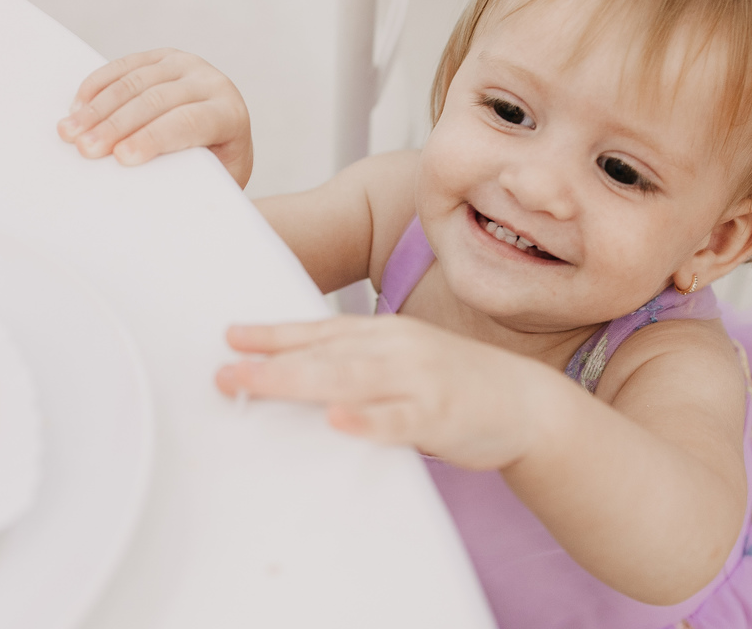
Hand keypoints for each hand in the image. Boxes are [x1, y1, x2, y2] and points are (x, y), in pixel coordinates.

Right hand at [57, 49, 253, 187]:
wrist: (225, 137)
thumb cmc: (217, 167)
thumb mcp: (214, 178)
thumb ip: (189, 177)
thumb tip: (147, 191)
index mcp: (230, 114)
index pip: (189, 122)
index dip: (153, 138)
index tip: (121, 157)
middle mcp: (211, 82)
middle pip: (157, 101)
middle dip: (116, 125)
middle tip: (85, 149)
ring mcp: (186, 65)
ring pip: (135, 81)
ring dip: (98, 108)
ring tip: (70, 132)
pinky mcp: (162, 57)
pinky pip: (124, 66)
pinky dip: (97, 86)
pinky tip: (77, 108)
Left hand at [216, 315, 549, 469]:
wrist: (529, 403)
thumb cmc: (458, 383)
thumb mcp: (406, 361)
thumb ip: (359, 366)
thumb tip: (300, 379)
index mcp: (387, 334)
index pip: (321, 331)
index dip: (275, 333)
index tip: (231, 336)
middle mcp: (399, 349)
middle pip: (325, 354)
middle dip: (271, 361)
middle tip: (223, 372)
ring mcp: (420, 380)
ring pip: (351, 379)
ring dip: (299, 381)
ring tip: (255, 384)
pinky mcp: (440, 415)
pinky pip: (398, 419)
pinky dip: (366, 419)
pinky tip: (337, 421)